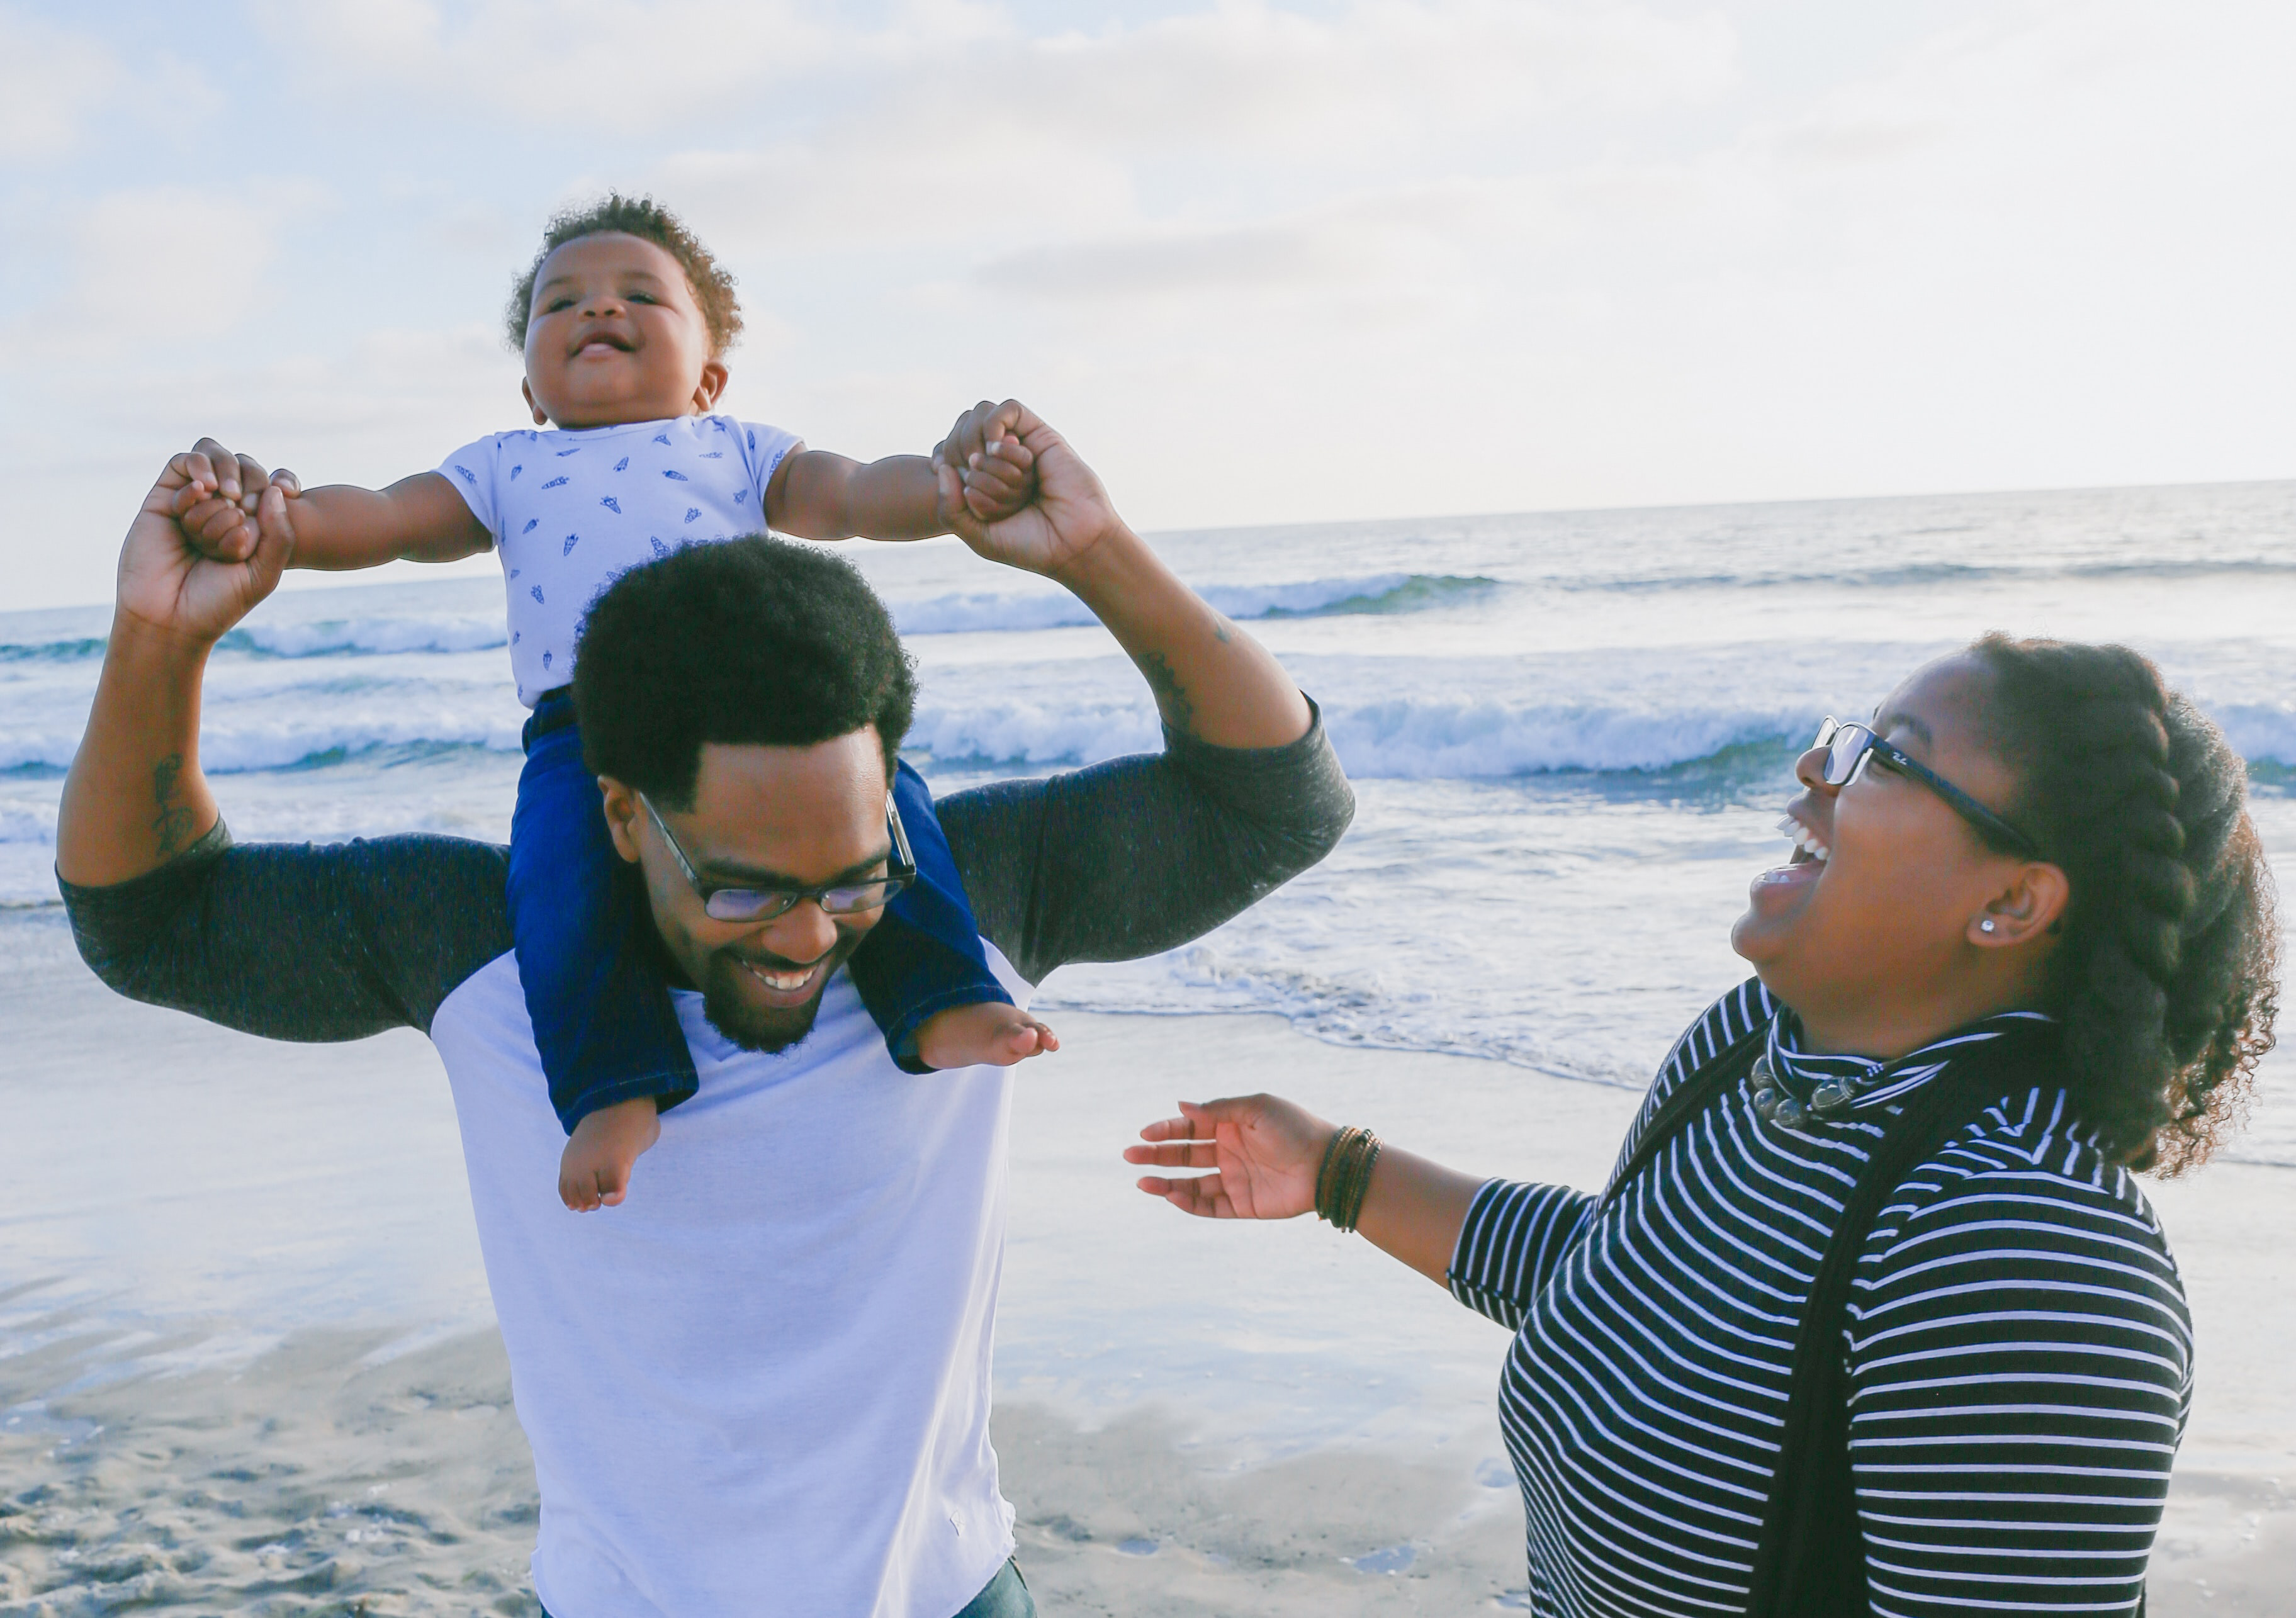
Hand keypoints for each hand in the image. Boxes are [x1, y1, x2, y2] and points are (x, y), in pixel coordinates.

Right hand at [120, 447, 297, 644]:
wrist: (170, 617)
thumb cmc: (219, 601)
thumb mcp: (264, 573)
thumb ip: (280, 533)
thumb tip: (276, 488)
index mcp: (254, 526)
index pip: (274, 484)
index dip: (285, 480)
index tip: (291, 490)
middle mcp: (225, 510)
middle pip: (247, 468)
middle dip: (252, 484)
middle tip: (245, 511)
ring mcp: (194, 503)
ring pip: (215, 460)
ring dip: (226, 477)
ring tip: (228, 499)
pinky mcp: (163, 499)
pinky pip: (182, 465)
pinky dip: (198, 470)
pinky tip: (202, 492)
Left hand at [932, 399, 1119, 579]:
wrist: (1074, 544)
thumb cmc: (1030, 545)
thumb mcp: (978, 536)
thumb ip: (950, 508)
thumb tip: (943, 468)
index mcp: (983, 486)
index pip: (947, 455)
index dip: (942, 462)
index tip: (949, 482)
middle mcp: (1000, 464)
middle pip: (962, 441)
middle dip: (973, 471)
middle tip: (992, 495)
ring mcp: (1020, 448)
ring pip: (982, 422)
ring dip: (985, 452)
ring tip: (1003, 480)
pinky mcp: (1041, 435)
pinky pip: (1009, 410)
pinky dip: (995, 425)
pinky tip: (999, 448)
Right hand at [1124, 1094, 1335, 1218]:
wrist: (1326, 1164)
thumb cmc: (1295, 1128)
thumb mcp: (1256, 1108)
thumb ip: (1218, 1109)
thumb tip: (1182, 1106)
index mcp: (1231, 1125)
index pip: (1190, 1127)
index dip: (1166, 1130)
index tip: (1144, 1134)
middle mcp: (1229, 1152)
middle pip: (1184, 1155)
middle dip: (1156, 1155)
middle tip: (1129, 1156)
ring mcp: (1235, 1179)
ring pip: (1191, 1183)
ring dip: (1166, 1183)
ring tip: (1143, 1182)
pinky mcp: (1243, 1204)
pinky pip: (1210, 1206)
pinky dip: (1190, 1203)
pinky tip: (1173, 1196)